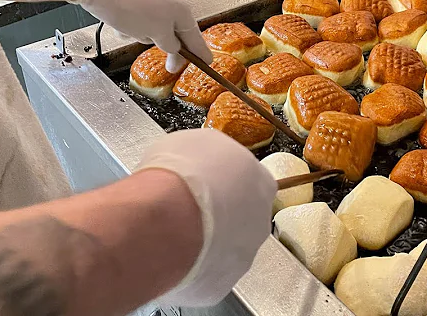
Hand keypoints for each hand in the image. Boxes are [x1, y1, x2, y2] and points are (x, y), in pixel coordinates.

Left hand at [76, 0, 211, 72]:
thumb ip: (171, 46)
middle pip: (177, 36)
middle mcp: (171, 6)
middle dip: (168, 48)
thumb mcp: (158, 34)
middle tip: (170, 67)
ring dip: (146, 38)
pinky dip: (133, 29)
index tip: (207, 63)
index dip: (200, 54)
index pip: (196, 39)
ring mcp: (154, 4)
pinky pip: (141, 25)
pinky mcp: (137, 4)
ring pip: (157, 32)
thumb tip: (175, 51)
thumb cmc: (132, 7)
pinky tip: (124, 26)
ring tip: (134, 32)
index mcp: (182, 11)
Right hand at [135, 129, 276, 305]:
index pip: (252, 182)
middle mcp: (259, 221)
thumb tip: (201, 156)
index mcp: (261, 182)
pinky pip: (204, 274)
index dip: (225, 182)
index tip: (206, 182)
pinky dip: (189, 267)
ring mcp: (242, 256)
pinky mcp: (220, 283)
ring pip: (224, 248)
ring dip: (204, 242)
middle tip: (188, 209)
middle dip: (217, 214)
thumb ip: (210, 154)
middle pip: (240, 217)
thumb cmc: (180, 177)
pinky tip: (170, 254)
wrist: (166, 219)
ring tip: (174, 232)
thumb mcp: (196, 142)